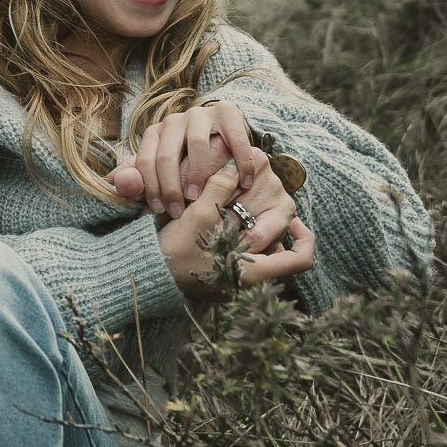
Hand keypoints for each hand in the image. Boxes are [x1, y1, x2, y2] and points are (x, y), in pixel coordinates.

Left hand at [111, 100, 265, 217]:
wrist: (219, 136)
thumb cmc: (184, 162)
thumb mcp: (159, 172)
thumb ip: (137, 177)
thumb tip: (112, 180)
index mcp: (155, 133)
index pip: (145, 160)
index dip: (149, 187)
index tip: (158, 210)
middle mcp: (175, 120)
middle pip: (167, 154)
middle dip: (170, 186)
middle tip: (178, 210)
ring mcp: (201, 114)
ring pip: (196, 144)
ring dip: (197, 173)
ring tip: (199, 197)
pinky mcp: (228, 112)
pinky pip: (235, 138)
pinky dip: (241, 161)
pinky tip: (245, 182)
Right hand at [158, 164, 315, 295]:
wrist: (143, 272)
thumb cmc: (173, 252)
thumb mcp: (198, 217)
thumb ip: (219, 190)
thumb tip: (233, 169)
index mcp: (253, 270)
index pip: (300, 258)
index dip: (304, 238)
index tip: (295, 221)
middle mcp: (248, 277)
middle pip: (278, 249)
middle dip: (269, 223)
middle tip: (254, 202)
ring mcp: (232, 277)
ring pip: (258, 250)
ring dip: (250, 226)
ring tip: (235, 205)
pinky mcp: (217, 271)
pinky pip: (238, 250)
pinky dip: (234, 233)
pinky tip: (219, 216)